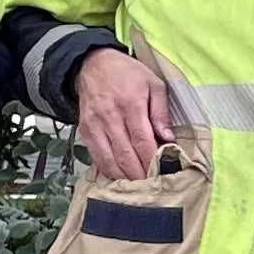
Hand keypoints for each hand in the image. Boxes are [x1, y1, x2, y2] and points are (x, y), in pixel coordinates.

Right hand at [74, 47, 175, 179]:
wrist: (93, 64)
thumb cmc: (128, 74)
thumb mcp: (153, 84)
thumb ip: (161, 112)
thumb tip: (168, 139)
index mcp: (130, 104)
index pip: (142, 142)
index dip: (151, 161)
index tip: (161, 174)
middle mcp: (110, 116)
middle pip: (125, 155)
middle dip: (139, 175)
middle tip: (151, 188)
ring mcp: (94, 125)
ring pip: (109, 160)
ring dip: (123, 177)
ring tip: (137, 188)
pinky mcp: (85, 131)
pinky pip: (96, 157)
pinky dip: (109, 170)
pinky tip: (120, 177)